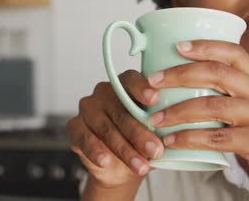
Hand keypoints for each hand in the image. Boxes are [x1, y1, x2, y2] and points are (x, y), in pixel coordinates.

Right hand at [66, 71, 163, 189]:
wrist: (119, 167)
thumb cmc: (139, 142)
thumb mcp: (153, 132)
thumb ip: (158, 125)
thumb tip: (174, 131)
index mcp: (125, 85)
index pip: (132, 80)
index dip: (142, 88)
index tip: (155, 99)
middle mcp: (104, 92)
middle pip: (122, 111)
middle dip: (140, 133)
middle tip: (156, 150)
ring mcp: (88, 108)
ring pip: (106, 128)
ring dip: (124, 149)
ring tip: (140, 165)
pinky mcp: (74, 127)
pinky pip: (85, 138)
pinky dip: (96, 151)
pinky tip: (106, 161)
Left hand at [146, 40, 248, 200]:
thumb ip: (233, 94)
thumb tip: (188, 83)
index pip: (233, 52)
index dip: (204, 46)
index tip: (178, 46)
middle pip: (217, 73)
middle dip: (179, 74)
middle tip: (153, 81)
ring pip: (212, 105)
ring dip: (177, 111)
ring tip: (154, 118)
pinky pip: (216, 138)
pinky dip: (189, 139)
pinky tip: (172, 142)